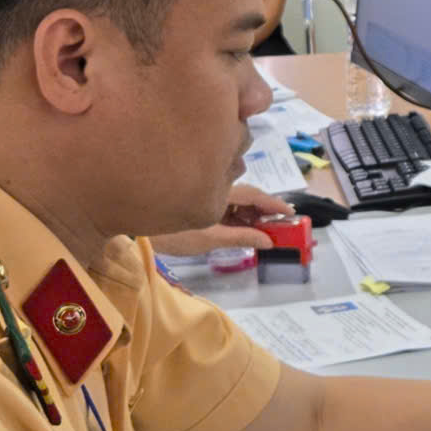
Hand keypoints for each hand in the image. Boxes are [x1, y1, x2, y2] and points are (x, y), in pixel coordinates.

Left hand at [151, 183, 291, 256]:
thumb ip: (241, 237)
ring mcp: (208, 195)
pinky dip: (240, 218)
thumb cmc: (174, 234)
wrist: (140, 230)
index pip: (255, 195)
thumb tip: (269, 241)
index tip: (291, 214)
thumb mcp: (211, 238)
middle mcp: (217, 188)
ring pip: (238, 201)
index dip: (274, 204)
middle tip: (281, 227)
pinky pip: (227, 207)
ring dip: (253, 216)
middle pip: (249, 196)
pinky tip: (244, 229)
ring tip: (265, 232)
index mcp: (221, 192)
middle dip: (266, 212)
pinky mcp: (201, 203)